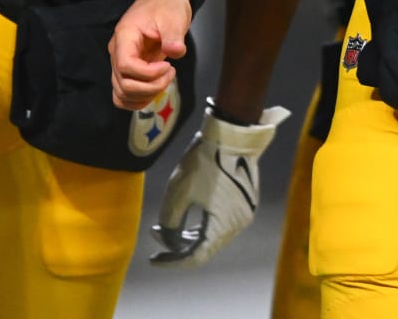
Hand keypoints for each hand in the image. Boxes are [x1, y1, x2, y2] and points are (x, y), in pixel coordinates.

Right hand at [109, 0, 191, 109]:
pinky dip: (139, 98)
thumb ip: (174, 35)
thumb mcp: (174, 16)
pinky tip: (155, 89)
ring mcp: (121, 61)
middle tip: (170, 73)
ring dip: (145, 96)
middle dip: (150, 87)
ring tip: (164, 80)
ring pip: (121, 93)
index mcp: (125, 36)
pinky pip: (125, 93)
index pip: (125, 66)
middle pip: (123, 84)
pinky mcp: (129, 68)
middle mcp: (118, 51)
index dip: (147, 74)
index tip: (167, 66)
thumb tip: (175, 51)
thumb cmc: (166, 4)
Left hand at [150, 103, 289, 265]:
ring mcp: (244, 213)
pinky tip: (186, 215)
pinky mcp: (245, 202)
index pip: (195, 257)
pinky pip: (220, 222)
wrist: (232, 135)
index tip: (153, 259)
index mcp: (223, 226)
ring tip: (165, 225)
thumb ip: (169, 222)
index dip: (172, 262)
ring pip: (212, 235)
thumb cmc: (204, 161)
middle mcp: (238, 225)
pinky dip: (202, 224)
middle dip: (177, 245)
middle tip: (155, 235)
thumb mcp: (178, 192)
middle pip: (205, 248)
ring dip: (188, 234)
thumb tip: (168, 238)